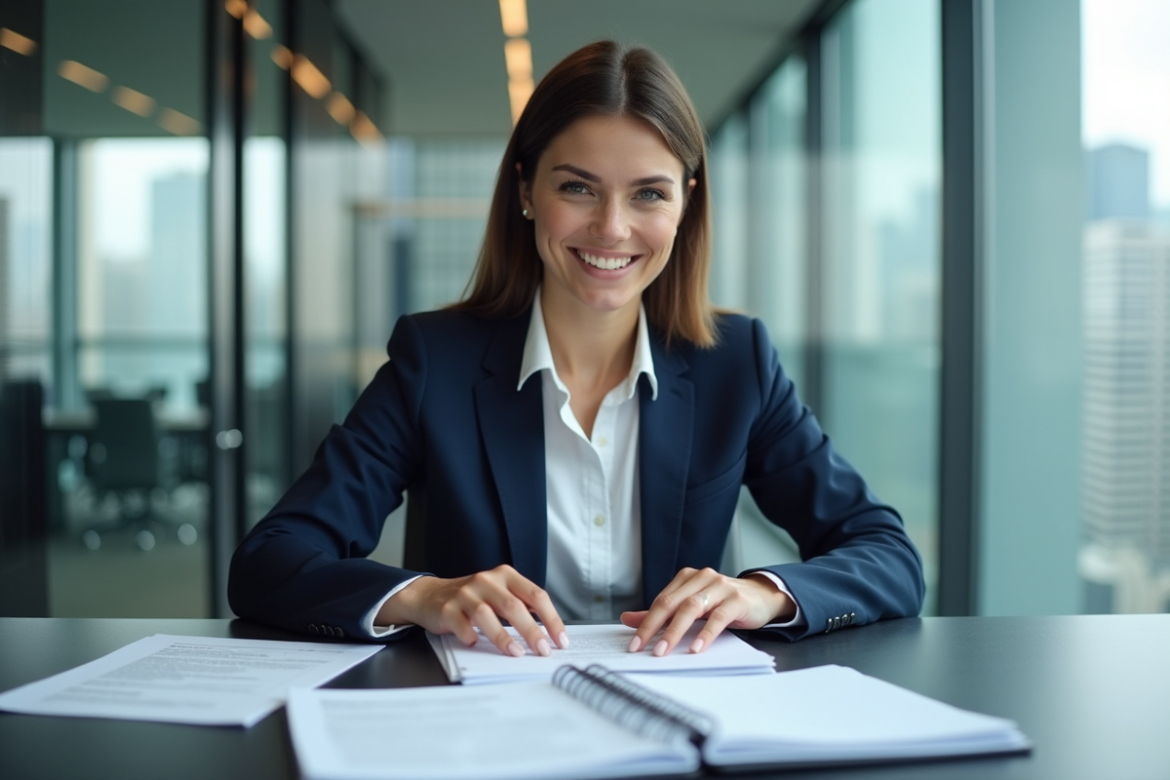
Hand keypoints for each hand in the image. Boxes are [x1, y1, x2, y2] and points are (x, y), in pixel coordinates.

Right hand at [376, 565, 567, 656]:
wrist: (429, 595)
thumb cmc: (471, 599)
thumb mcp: (498, 593)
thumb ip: (520, 606)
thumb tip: (547, 635)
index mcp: (505, 575)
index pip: (536, 595)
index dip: (551, 619)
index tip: (560, 640)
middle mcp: (486, 580)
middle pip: (514, 606)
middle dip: (532, 631)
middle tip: (543, 650)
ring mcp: (465, 593)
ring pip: (487, 615)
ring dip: (504, 637)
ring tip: (516, 653)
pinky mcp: (447, 608)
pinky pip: (462, 624)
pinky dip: (471, 636)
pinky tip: (476, 644)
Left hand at [620, 567, 793, 655]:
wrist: (762, 597)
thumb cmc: (723, 603)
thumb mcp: (693, 606)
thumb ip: (663, 613)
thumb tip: (628, 620)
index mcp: (688, 578)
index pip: (661, 601)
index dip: (645, 622)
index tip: (633, 643)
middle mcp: (702, 578)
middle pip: (672, 603)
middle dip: (653, 627)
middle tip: (641, 647)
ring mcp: (720, 587)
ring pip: (691, 608)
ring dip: (675, 631)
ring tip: (663, 650)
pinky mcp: (736, 600)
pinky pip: (717, 617)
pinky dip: (705, 634)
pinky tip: (695, 648)